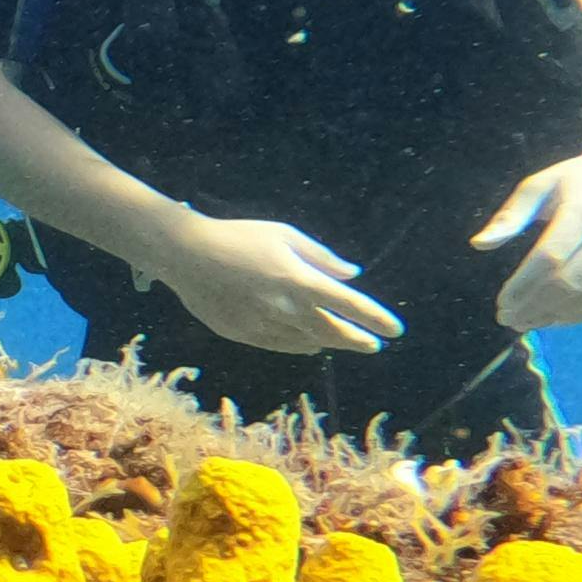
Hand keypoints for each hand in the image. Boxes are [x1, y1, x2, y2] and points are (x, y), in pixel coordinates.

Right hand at [159, 218, 403, 355]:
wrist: (186, 255)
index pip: (350, 305)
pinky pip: (283, 346)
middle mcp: (286, 308)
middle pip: (334, 332)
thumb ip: (321, 257)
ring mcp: (264, 326)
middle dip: (358, 340)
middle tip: (374, 345)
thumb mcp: (284, 235)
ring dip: (329, 342)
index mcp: (300, 280)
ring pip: (308, 342)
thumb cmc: (239, 236)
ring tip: (341, 339)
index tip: (396, 330)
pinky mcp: (245, 335)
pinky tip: (310, 343)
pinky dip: (302, 345)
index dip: (376, 319)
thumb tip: (351, 275)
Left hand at [475, 144, 581, 328]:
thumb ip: (510, 215)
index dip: (523, 287)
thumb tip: (478, 245)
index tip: (501, 303)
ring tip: (529, 322)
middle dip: (534, 307)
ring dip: (556, 316)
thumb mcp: (540, 184)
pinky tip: (558, 318)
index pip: (548, 259)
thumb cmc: (579, 179)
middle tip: (510, 319)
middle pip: (569, 282)